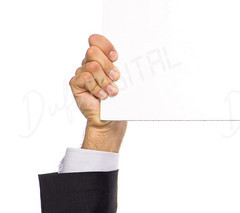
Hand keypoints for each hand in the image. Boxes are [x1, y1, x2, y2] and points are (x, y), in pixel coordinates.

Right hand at [70, 34, 126, 152]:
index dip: (105, 45)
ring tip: (112, 91)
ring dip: (105, 80)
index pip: (96, 40)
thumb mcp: (124, 82)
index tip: (116, 57)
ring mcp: (81, 73)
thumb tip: (137, 58)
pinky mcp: (76, 83)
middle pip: (93, 52)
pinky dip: (97, 89)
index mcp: (100, 58)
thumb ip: (123, 68)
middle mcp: (89, 63)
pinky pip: (86, 78)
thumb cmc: (119, 99)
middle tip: (116, 77)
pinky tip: (102, 96)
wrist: (111, 119)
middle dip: (108, 65)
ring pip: (92, 67)